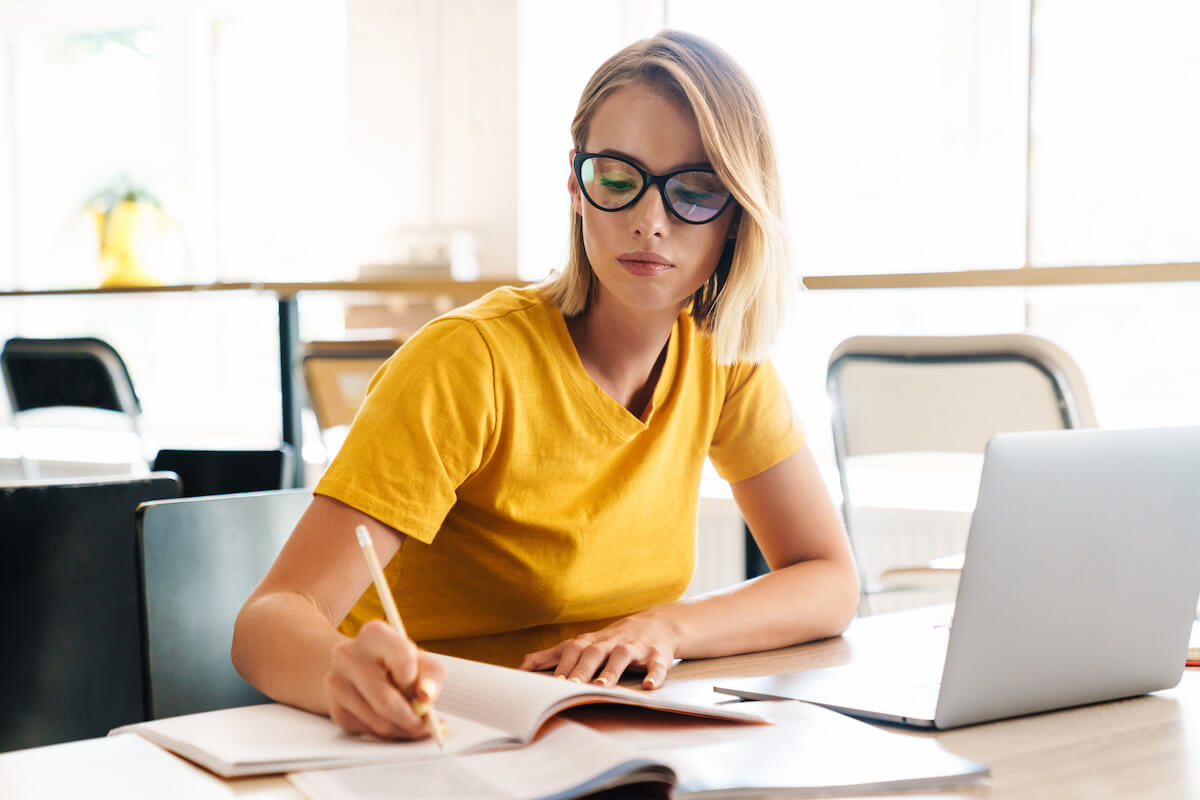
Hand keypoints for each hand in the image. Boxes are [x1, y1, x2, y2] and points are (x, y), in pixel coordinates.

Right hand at [323, 619, 446, 738]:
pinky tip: (392, 720)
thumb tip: (426, 698)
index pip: (402, 659)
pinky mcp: (335, 709)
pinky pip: (368, 731)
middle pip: (386, 701)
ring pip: (378, 722)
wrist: (358, 667)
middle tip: (428, 727)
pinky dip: (387, 733)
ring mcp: (336, 682)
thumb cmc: (397, 663)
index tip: (425, 697)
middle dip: (413, 721)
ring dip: (402, 730)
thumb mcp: (421, 660)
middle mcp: (348, 655)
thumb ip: (431, 676)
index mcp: (374, 634)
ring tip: (412, 722)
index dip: (418, 684)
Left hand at [517, 612, 679, 689]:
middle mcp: (610, 642)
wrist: (658, 624)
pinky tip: (648, 686)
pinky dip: (654, 674)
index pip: (572, 650)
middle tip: (571, 687)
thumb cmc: (610, 640)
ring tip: (603, 685)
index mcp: (591, 642)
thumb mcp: (581, 644)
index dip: (562, 665)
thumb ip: (551, 655)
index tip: (551, 683)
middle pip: (594, 652)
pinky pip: (657, 664)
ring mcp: (635, 647)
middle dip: (582, 669)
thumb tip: (519, 667)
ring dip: (612, 670)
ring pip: (622, 656)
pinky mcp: (657, 655)